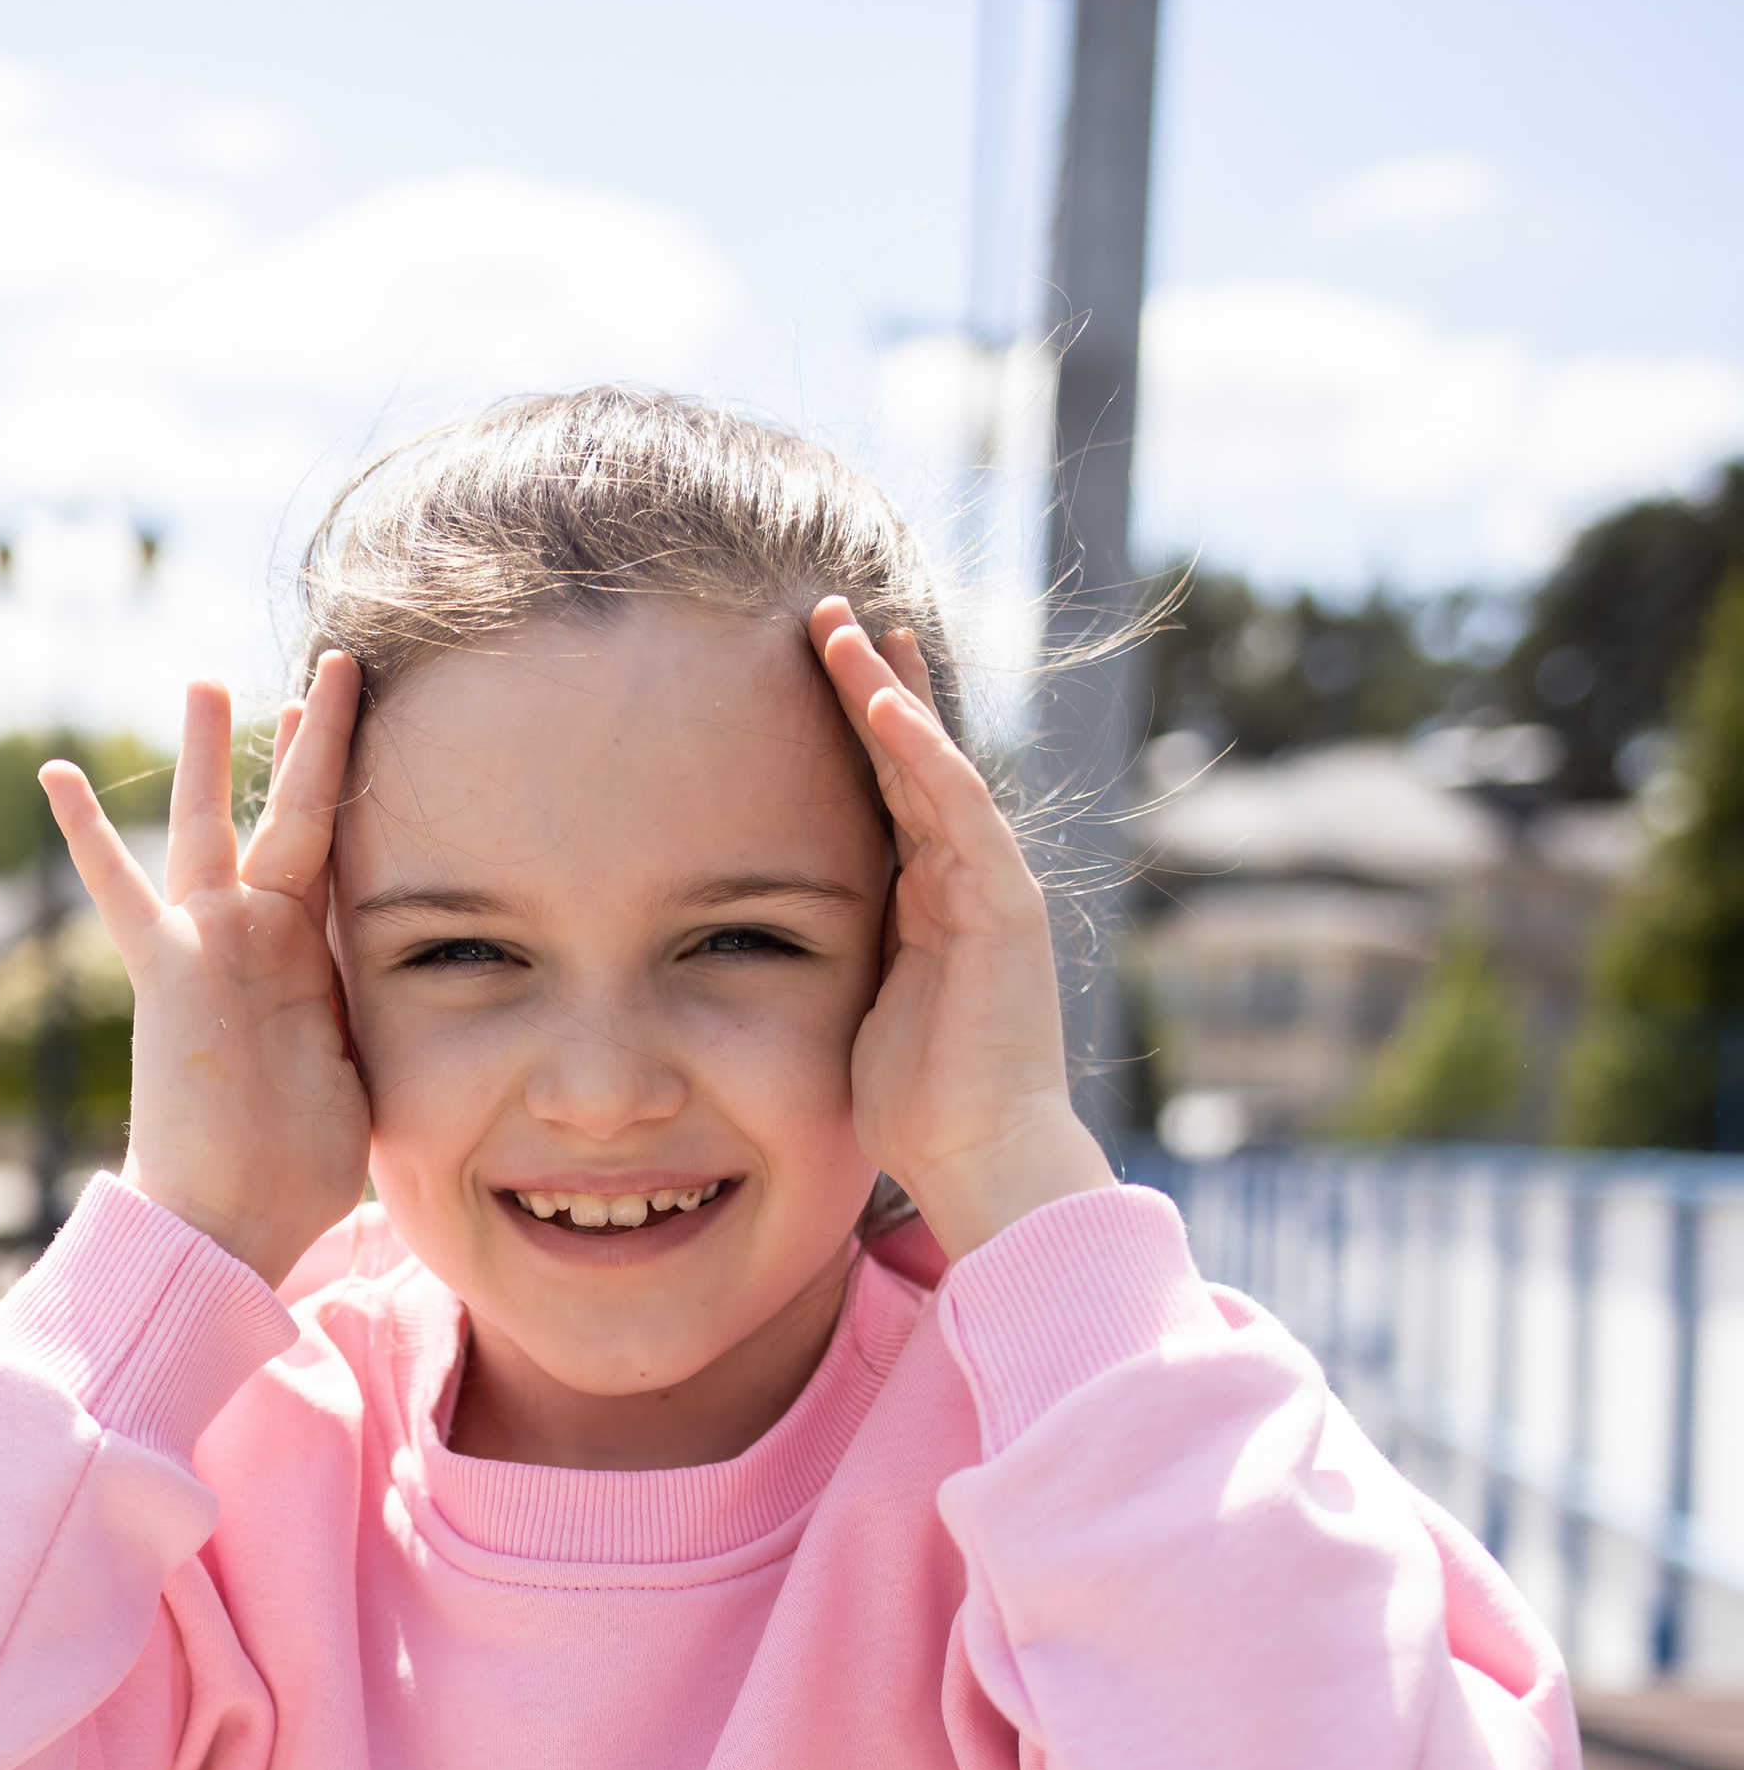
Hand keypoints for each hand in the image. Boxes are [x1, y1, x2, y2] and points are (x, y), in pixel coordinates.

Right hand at [39, 655, 370, 1287]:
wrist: (229, 1217)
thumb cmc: (294, 1177)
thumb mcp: (368, 1089)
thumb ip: (385, 1044)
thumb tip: (475, 1079)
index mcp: (308, 964)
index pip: (339, 860)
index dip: (355, 801)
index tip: (368, 744)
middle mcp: (256, 942)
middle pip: (291, 818)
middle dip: (313, 745)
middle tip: (335, 669)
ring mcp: (208, 948)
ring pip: (212, 827)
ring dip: (210, 754)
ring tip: (209, 679)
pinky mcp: (169, 966)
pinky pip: (120, 889)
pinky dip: (87, 836)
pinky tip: (56, 773)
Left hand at [810, 601, 1111, 1259]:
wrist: (983, 1158)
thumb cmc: (918, 1107)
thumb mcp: (859, 1009)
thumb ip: (840, 958)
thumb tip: (768, 943)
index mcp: (928, 901)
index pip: (887, 790)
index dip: (850, 727)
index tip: (808, 666)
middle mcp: (964, 879)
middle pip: (911, 757)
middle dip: (870, 681)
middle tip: (824, 612)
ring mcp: (989, 885)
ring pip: (933, 762)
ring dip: (887, 691)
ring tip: (844, 625)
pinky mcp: (1001, 904)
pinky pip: (956, 808)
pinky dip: (921, 751)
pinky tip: (881, 702)